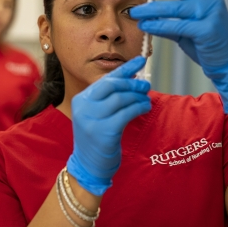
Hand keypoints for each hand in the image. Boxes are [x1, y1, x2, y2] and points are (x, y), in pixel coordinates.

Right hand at [67, 57, 151, 195]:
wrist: (88, 166)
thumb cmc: (97, 139)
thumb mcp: (97, 115)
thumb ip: (110, 98)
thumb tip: (133, 79)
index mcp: (81, 100)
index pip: (106, 79)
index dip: (125, 68)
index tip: (141, 60)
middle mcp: (84, 107)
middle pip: (113, 85)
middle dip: (132, 83)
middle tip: (145, 85)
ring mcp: (92, 120)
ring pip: (121, 99)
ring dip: (138, 97)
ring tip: (146, 100)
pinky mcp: (104, 132)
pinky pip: (126, 113)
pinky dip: (139, 107)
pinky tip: (145, 108)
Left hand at [130, 0, 227, 113]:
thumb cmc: (206, 45)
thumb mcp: (186, 30)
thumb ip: (170, 21)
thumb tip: (146, 16)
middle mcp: (209, 0)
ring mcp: (210, 13)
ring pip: (174, 9)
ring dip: (151, 10)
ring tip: (135, 12)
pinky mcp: (207, 29)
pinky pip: (177, 26)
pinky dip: (159, 26)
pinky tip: (146, 26)